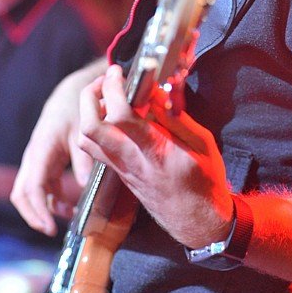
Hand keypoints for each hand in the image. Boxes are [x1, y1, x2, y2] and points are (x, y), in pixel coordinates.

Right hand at [11, 57, 106, 235]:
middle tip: (52, 232)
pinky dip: (51, 200)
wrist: (71, 94)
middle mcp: (33, 158)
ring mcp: (36, 162)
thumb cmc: (76, 110)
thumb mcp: (83, 133)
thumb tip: (86, 190)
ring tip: (70, 217)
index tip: (50, 229)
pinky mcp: (43, 164)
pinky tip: (70, 207)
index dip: (38, 211)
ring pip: (29, 193)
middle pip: (21, 195)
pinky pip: (40, 188)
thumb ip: (85, 161)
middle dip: (33, 216)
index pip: (32, 188)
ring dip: (44, 209)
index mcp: (41, 151)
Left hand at [77, 64, 232, 246]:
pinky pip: (96, 148)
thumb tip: (161, 87)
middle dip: (89, 97)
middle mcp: (130, 160)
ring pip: (87, 139)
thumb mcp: (201, 143)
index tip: (119, 71)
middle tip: (106, 81)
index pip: (120, 116)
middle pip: (89, 128)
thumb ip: (177, 115)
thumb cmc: (204, 182)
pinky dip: (96, 127)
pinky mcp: (119, 173)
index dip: (113, 88)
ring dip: (90, 112)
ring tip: (108, 97)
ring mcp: (121, 169)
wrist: (196, 221)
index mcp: (154, 151)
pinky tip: (115, 118)